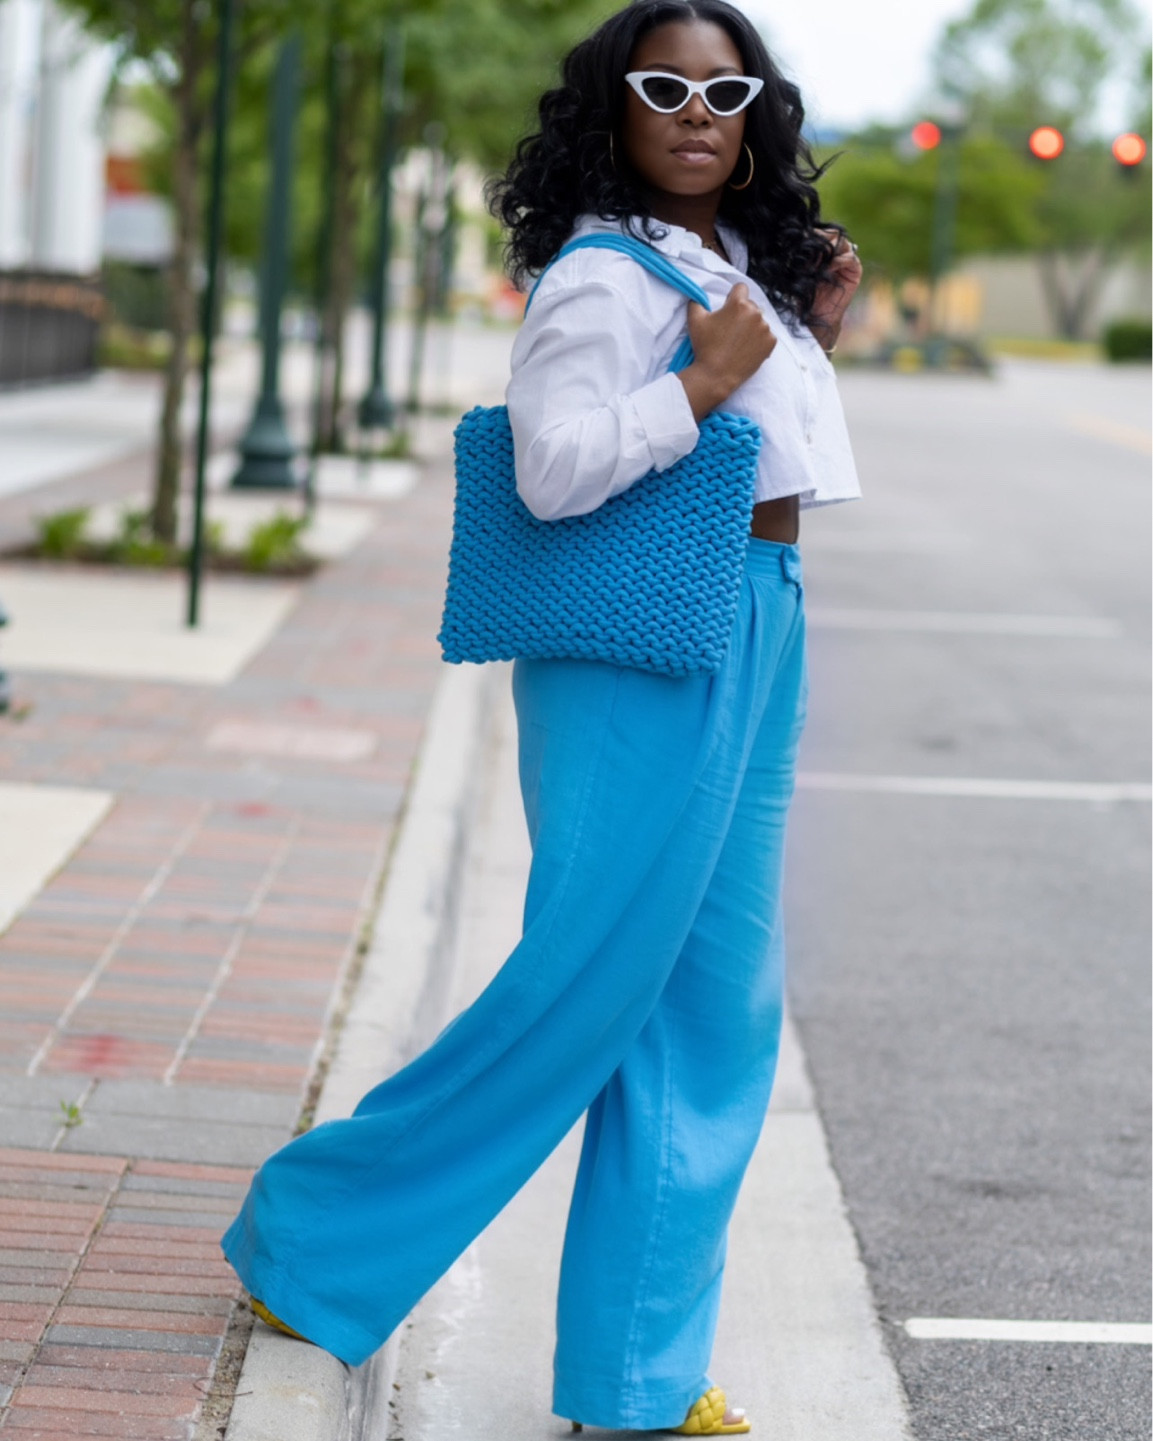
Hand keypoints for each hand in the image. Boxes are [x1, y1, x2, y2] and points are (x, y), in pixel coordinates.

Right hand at [679, 283, 776, 422]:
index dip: (733, 296)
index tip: (729, 307)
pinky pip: (767, 336)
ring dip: (751, 327)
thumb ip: (696, 302)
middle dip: (742, 314)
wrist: (716, 376)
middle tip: (730, 330)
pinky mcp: (770, 343)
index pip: (741, 288)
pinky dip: (759, 341)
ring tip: (738, 342)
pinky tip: (747, 349)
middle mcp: (755, 313)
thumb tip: (698, 296)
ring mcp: (765, 328)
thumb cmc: (705, 347)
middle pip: (750, 305)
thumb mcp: (695, 320)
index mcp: (738, 304)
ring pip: (759, 321)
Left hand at [810, 231, 861, 350]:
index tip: (801, 238)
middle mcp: (835, 253)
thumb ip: (802, 256)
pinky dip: (839, 260)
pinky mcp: (855, 271)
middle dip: (821, 238)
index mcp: (822, 250)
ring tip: (817, 259)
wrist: (813, 316)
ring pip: (842, 242)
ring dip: (829, 248)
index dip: (812, 234)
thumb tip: (797, 238)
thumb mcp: (799, 272)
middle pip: (833, 234)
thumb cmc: (804, 295)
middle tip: (809, 245)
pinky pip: (850, 258)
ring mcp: (846, 261)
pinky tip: (829, 267)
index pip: (820, 233)